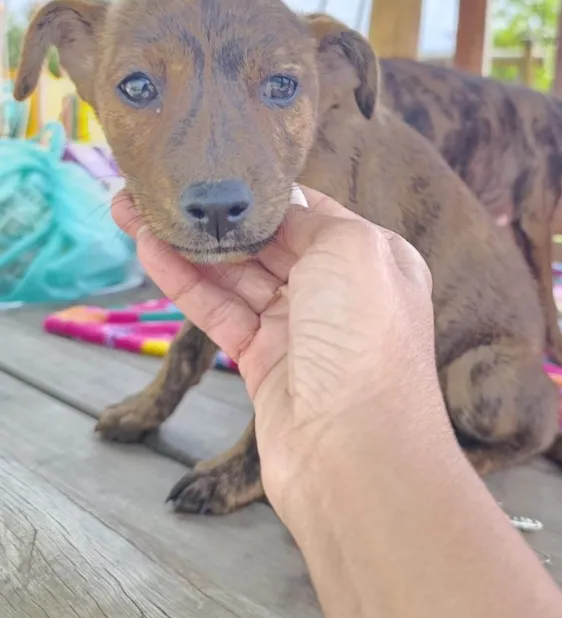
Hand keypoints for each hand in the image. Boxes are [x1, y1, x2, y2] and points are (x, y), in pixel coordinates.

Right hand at [112, 187, 443, 522]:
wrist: (354, 451)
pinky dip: (184, 282)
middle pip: (267, 242)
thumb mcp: (352, 249)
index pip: (310, 212)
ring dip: (187, 245)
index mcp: (372, 258)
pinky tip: (148, 250)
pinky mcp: (261, 363)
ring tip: (132, 210)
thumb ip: (309, 219)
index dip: (261, 190)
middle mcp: (338, 290)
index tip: (213, 167)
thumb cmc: (365, 336)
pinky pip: (219, 312)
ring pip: (234, 276)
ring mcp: (299, 329)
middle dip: (215, 216)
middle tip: (157, 188)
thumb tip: (277, 206)